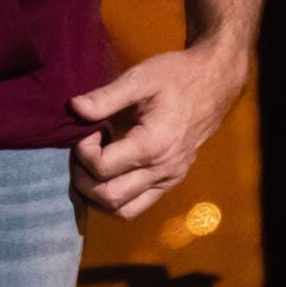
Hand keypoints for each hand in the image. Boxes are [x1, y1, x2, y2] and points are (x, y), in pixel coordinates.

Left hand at [67, 44, 248, 219]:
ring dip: (97, 194)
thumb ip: (105, 97)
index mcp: (152, 146)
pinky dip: (116, 197)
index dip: (82, 152)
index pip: (101, 168)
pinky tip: (109, 172)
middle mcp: (162, 171)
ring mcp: (168, 179)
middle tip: (81, 150)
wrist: (212, 83)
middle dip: (83, 178)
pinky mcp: (171, 181)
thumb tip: (73, 108)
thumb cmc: (176, 76)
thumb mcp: (139, 78)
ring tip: (91, 164)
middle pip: (108, 197)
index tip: (86, 130)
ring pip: (123, 210)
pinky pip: (138, 205)